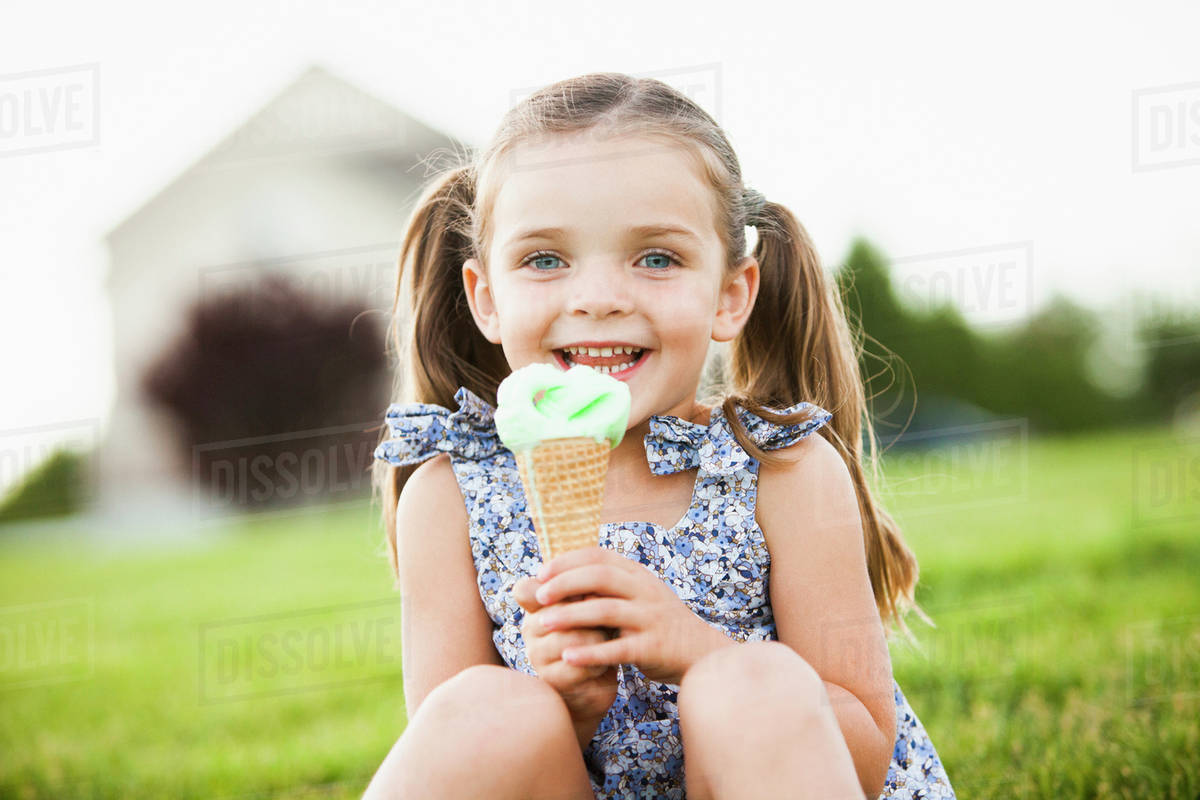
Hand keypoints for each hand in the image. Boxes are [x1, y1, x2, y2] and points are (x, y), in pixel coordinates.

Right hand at [513, 574, 617, 726]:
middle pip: (560, 611)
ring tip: (606, 641)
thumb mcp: (592, 603)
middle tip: (607, 619)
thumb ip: (587, 589)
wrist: (598, 674)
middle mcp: (530, 627)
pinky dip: (597, 662)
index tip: (585, 591)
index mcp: (536, 603)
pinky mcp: (550, 679)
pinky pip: (579, 665)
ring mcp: (536, 654)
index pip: (526, 589)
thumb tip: (593, 587)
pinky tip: (601, 663)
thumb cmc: (597, 630)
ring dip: (598, 639)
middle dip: (592, 613)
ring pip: (571, 638)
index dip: (559, 587)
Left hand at [531, 545, 714, 685]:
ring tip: (543, 624)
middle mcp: (644, 590)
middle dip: (565, 583)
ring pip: (606, 611)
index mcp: (636, 574)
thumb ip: (607, 585)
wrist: (699, 652)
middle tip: (539, 596)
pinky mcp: (652, 647)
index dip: (566, 561)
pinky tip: (568, 657)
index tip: (540, 573)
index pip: (598, 555)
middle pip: (600, 576)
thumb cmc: (656, 623)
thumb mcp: (637, 594)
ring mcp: (650, 618)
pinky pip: (618, 649)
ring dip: (571, 616)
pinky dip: (591, 653)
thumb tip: (559, 576)